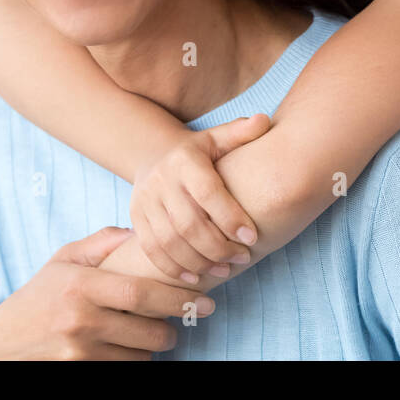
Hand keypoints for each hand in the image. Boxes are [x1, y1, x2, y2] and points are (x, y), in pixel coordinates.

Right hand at [0, 227, 215, 359]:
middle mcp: (82, 319)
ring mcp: (80, 351)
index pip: (143, 292)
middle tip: (182, 321)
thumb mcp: (62, 261)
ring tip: (150, 333)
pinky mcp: (79, 371)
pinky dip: (134, 361)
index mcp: (82, 285)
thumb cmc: (36, 298)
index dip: (180, 297)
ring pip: (141, 354)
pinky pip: (124, 368)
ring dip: (153, 346)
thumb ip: (101, 243)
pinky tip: (128, 348)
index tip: (206, 299)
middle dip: (173, 328)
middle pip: (150, 330)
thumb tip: (139, 231)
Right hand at [129, 114, 270, 283]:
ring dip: (198, 262)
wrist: (154, 156)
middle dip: (218, 246)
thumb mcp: (217, 138)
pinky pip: (152, 250)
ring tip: (224, 270)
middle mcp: (161, 180)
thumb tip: (264, 121)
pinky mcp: (135, 220)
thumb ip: (241, 133)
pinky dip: (173, 268)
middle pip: (188, 223)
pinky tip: (196, 278)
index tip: (252, 238)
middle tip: (242, 259)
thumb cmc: (199, 152)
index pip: (208, 193)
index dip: (230, 217)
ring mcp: (145, 201)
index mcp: (185, 160)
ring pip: (169, 241)